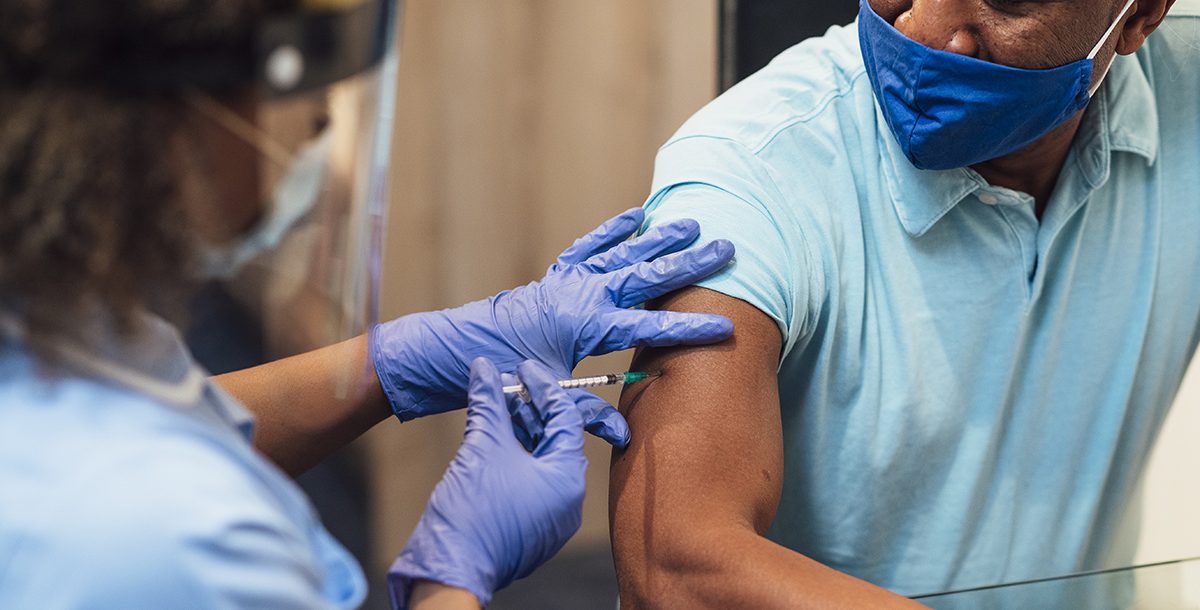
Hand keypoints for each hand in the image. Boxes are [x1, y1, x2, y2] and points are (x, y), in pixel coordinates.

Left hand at [371, 207, 733, 446]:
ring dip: (659, 240)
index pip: (650, 328)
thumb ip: (587, 414)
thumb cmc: (505, 376)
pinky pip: (589, 247)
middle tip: (727, 249)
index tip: (728, 328)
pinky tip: (635, 216)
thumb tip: (624, 434)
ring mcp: (569, 281)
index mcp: (587, 326)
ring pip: (623, 255)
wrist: (460, 350)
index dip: (690, 330)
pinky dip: (612, 231)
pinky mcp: (556, 276)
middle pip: (646, 277)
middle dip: (690, 265)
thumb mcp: (548, 396)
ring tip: (691, 224)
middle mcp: (583, 295)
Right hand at [387, 358, 587, 608]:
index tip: (523, 367)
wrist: (450, 568)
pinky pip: (528, 479)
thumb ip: (489, 402)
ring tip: (494, 404)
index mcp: (567, 478)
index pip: (566, 418)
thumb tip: (485, 368)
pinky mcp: (529, 524)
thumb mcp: (483, 445)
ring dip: (518, 429)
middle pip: (554, 437)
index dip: (543, 386)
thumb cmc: (473, 512)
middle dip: (529, 407)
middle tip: (506, 381)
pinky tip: (491, 434)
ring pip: (540, 459)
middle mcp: (567, 499)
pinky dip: (513, 454)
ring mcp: (549, 515)